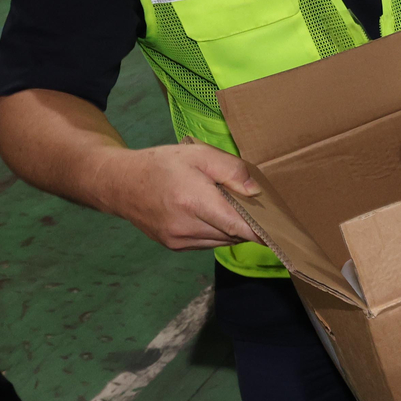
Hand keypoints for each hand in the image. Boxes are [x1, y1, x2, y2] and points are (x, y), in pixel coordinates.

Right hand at [97, 138, 262, 250]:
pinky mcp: (174, 246)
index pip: (238, 226)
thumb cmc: (161, 164)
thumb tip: (256, 191)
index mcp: (194, 202)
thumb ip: (230, 170)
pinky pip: (208, 242)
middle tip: (257, 207)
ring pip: (222, 241)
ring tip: (232, 207)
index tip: (282, 234)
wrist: (119, 183)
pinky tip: (213, 214)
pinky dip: (218, 231)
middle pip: (234, 234)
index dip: (262, 232)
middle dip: (249, 223)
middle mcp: (186, 227)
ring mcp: (179, 240)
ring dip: (233, 228)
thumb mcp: (199, 155)